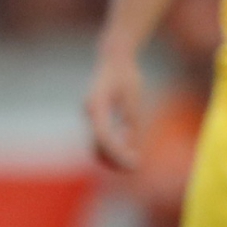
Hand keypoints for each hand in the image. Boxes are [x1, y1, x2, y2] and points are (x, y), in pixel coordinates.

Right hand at [85, 51, 145, 170]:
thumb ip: (132, 124)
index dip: (117, 153)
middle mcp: (90, 111)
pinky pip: (100, 140)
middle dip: (115, 160)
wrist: (114, 59)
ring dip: (113, 158)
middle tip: (136, 167)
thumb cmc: (127, 76)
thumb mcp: (135, 99)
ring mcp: (91, 115)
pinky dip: (113, 150)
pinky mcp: (95, 118)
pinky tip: (130, 152)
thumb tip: (131, 150)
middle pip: (97, 145)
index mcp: (98, 103)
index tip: (134, 164)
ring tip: (134, 163)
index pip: (103, 136)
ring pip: (96, 146)